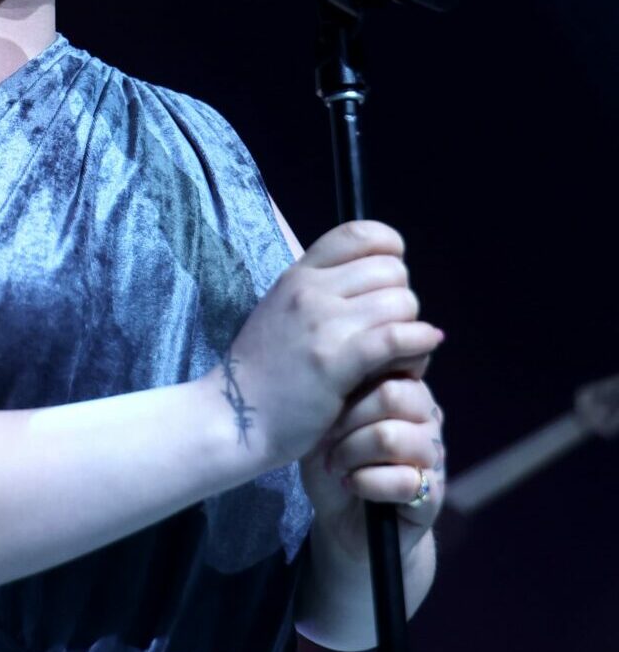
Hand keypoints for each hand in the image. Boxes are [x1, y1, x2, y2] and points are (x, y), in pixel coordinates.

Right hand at [227, 219, 443, 470]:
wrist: (234, 417)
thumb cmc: (265, 370)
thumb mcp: (284, 311)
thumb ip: (323, 293)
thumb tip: (376, 285)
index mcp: (298, 274)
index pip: (359, 233)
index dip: (389, 250)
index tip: (389, 281)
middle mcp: (310, 289)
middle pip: (391, 271)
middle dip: (402, 300)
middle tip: (392, 332)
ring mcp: (321, 324)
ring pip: (401, 302)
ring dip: (411, 328)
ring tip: (400, 356)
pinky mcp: (334, 361)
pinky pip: (395, 337)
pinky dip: (418, 343)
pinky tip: (417, 356)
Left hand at [301, 372, 446, 560]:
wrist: (341, 520)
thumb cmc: (332, 460)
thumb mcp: (324, 418)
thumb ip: (338, 386)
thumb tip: (342, 353)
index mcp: (403, 389)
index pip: (396, 360)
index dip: (359, 376)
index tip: (329, 397)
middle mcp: (426, 417)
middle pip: (396, 395)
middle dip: (351, 417)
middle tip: (328, 437)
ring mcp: (434, 455)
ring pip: (396, 438)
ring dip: (353, 452)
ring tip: (334, 465)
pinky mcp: (434, 495)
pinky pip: (405, 480)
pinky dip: (367, 482)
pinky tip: (351, 484)